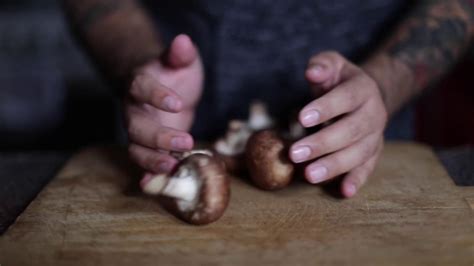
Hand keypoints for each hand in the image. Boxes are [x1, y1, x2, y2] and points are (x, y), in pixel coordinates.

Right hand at [125, 34, 203, 176]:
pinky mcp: (147, 148)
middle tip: (185, 141)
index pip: (141, 87)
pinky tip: (154, 185)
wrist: (165, 91)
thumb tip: (183, 40)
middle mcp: (133, 110)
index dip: (156, 95)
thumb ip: (180, 54)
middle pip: (137, 126)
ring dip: (153, 160)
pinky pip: (143, 163)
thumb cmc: (173, 75)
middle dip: (159, 136)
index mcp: (139, 84)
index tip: (177, 102)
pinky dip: (148, 175)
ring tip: (173, 166)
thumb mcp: (181, 62)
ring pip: (137, 149)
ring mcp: (138, 132)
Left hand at [290, 51, 386, 197]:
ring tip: (309, 175)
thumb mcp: (332, 65)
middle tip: (295, 153)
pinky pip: (367, 169)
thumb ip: (322, 65)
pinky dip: (357, 181)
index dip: (326, 108)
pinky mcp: (373, 153)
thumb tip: (312, 72)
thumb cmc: (339, 81)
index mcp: (363, 89)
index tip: (301, 118)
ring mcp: (376, 136)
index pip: (347, 98)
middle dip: (322, 143)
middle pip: (351, 130)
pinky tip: (344, 193)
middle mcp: (374, 114)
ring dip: (334, 165)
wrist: (366, 95)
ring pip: (359, 153)